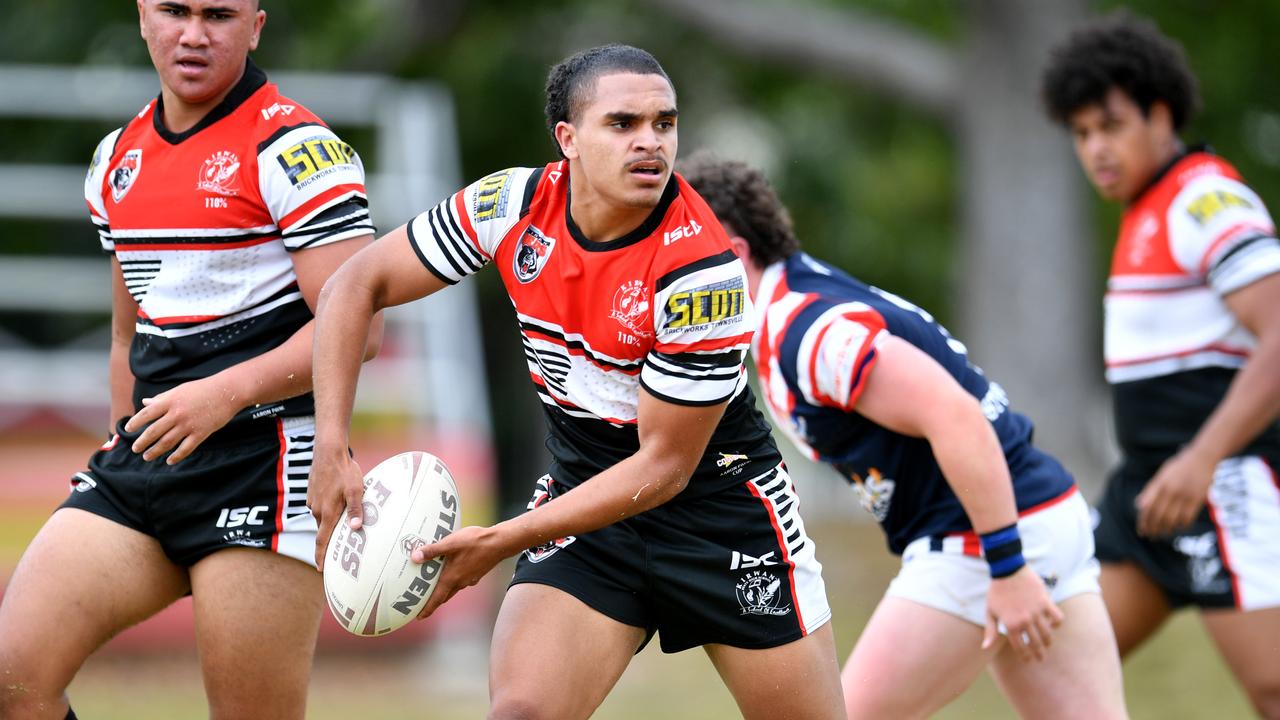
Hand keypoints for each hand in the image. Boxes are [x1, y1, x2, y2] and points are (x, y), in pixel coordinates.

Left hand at [122, 377, 238, 463]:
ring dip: (155, 452)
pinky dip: (176, 456)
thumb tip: (144, 403)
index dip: (136, 423)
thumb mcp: (179, 390)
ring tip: (147, 457)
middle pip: (154, 431)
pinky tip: (170, 461)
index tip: (128, 430)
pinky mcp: (201, 433)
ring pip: (167, 442)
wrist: (227, 392)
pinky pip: (185, 448)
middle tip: (136, 449)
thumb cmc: (203, 389)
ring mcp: (188, 425)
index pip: (146, 414)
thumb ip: (161, 398)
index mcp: (170, 401)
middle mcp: (176, 414)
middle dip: (142, 442)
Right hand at [308, 444, 365, 570]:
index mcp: (328, 512)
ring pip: (323, 518)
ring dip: (330, 522)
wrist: (328, 452)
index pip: (323, 541)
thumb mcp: (356, 490)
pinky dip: (327, 510)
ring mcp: (313, 502)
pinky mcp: (312, 494)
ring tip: (342, 524)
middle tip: (336, 553)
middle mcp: (317, 510)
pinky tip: (337, 503)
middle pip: (323, 531)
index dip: (321, 556)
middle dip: (328, 542)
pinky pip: (320, 507)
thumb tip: (355, 529)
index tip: (321, 569)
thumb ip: (356, 509)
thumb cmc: (345, 471)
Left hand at [410, 525, 509, 618]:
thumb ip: (433, 550)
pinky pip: (461, 581)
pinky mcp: (477, 573)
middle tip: (423, 603)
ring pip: (453, 588)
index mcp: (452, 578)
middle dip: (434, 601)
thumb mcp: (451, 543)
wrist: (500, 542)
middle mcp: (461, 582)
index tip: (419, 617)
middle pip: (444, 596)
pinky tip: (453, 570)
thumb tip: (415, 557)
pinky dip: (454, 580)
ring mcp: (470, 579)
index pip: (436, 599)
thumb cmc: (476, 542)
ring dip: (444, 590)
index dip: (427, 609)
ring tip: (435, 585)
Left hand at [983, 566, 1063, 661]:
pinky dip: (1057, 623)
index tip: (1028, 660)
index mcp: (1010, 625)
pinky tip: (1053, 625)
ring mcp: (1036, 612)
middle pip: (1036, 644)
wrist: (1007, 570)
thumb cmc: (996, 592)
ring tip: (1047, 644)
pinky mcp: (1045, 602)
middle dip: (1039, 654)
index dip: (1025, 657)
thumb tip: (985, 648)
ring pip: (1048, 634)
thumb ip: (990, 631)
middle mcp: (1024, 620)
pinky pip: (1057, 617)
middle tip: (1041, 658)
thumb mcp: (990, 611)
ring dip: (1048, 642)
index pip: (1021, 648)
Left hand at [1136, 448, 1216, 537]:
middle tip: (1150, 536)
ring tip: (1162, 534)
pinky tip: (1178, 528)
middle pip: (1159, 515)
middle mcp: (1171, 490)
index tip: (1141, 530)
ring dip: (1166, 529)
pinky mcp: (1198, 499)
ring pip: (1172, 519)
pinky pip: (1188, 518)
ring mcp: (1185, 495)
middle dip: (1153, 528)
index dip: (1143, 521)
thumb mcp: (1162, 474)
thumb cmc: (1179, 466)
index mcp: (1160, 484)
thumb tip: (1139, 505)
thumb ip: (1151, 490)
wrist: (1202, 458)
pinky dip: (1181, 525)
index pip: (1148, 507)